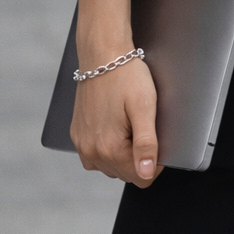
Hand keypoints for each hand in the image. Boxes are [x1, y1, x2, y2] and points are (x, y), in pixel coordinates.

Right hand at [70, 53, 163, 186]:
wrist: (102, 55)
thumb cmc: (126, 76)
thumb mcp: (145, 107)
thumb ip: (146, 144)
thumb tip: (147, 174)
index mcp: (110, 148)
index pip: (141, 178)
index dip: (155, 163)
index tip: (157, 139)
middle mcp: (91, 151)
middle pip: (125, 173)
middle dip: (138, 157)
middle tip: (142, 126)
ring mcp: (81, 144)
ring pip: (110, 166)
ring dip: (123, 154)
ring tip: (129, 124)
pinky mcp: (77, 134)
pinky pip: (95, 155)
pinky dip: (107, 148)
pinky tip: (115, 126)